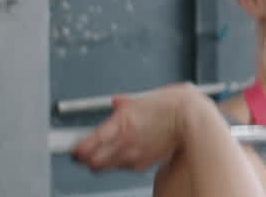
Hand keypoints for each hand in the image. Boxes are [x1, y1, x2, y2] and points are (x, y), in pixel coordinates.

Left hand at [72, 83, 201, 172]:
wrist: (193, 118)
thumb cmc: (172, 104)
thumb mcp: (144, 99)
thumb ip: (125, 103)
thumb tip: (116, 102)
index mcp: (122, 123)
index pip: (87, 145)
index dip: (76, 150)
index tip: (72, 148)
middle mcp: (126, 142)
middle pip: (93, 163)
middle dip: (86, 158)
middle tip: (84, 151)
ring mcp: (135, 155)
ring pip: (107, 166)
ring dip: (102, 160)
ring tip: (106, 149)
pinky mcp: (144, 163)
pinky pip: (125, 166)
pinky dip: (122, 161)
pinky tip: (129, 149)